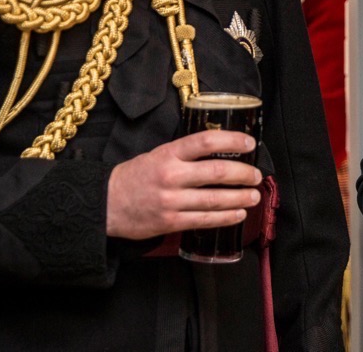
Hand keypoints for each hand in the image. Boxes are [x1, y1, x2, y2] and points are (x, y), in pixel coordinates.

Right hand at [106, 130, 261, 239]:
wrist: (106, 203)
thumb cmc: (136, 175)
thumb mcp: (159, 154)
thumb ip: (186, 153)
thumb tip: (220, 151)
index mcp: (169, 153)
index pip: (206, 141)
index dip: (232, 141)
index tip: (249, 144)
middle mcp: (171, 176)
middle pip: (217, 172)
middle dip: (243, 174)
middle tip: (256, 175)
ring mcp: (171, 201)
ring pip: (215, 199)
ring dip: (240, 197)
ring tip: (254, 195)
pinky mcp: (170, 222)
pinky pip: (205, 220)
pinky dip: (226, 218)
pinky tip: (239, 214)